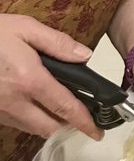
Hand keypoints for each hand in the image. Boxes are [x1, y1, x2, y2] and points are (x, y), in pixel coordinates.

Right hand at [0, 15, 101, 139]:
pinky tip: (33, 105)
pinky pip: (15, 123)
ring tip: (60, 111)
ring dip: (48, 125)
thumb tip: (84, 56)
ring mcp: (0, 110)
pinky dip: (29, 120)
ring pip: (31, 129)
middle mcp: (15, 102)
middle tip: (82, 121)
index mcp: (30, 80)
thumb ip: (57, 43)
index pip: (65, 108)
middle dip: (67, 128)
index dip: (84, 122)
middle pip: (48, 128)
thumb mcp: (25, 28)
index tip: (96, 132)